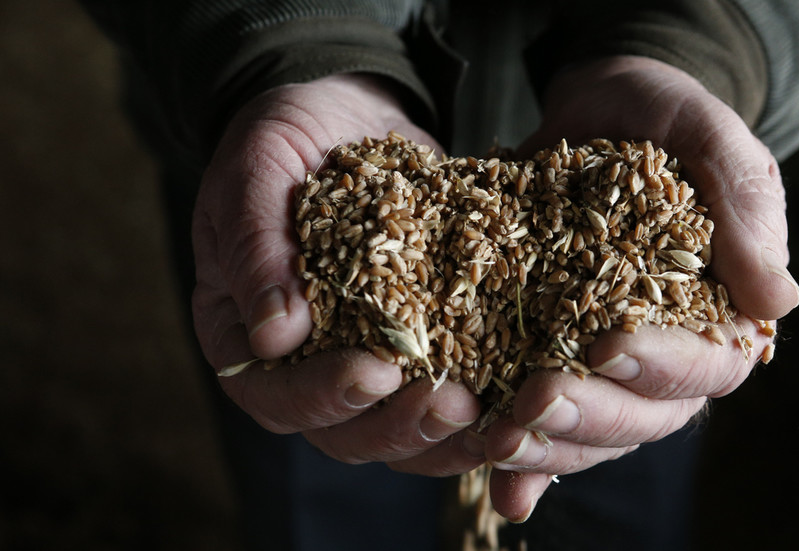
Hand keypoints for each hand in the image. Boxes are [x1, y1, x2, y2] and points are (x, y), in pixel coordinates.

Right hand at [191, 74, 481, 474]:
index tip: (375, 372)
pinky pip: (443, 394)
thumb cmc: (284, 138)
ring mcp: (360, 361)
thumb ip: (256, 247)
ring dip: (444, 433)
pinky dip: (481, 409)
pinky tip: (517, 403)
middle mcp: (300, 365)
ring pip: (397, 430)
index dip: (323, 395)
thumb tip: (272, 336)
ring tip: (491, 412)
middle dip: (398, 426)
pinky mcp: (417, 348)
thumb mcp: (259, 172)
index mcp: (243, 334)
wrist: (344, 114)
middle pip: (342, 432)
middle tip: (453, 405)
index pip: (274, 394)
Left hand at [482, 56, 798, 520]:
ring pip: (594, 430)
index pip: (706, 364)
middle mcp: (668, 353)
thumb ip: (743, 204)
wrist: (601, 106)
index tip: (610, 346)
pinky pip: (546, 417)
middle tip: (533, 401)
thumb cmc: (668, 114)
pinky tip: (496, 481)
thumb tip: (778, 303)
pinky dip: (526, 455)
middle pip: (646, 415)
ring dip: (549, 444)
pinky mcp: (557, 353)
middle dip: (591, 413)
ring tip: (499, 439)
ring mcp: (610, 361)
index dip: (660, 365)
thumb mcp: (709, 135)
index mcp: (721, 312)